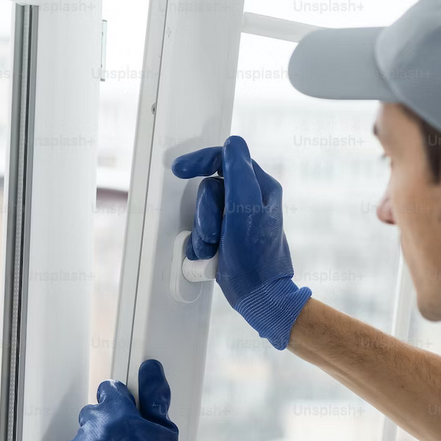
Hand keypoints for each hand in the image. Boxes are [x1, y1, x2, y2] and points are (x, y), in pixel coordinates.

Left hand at [52, 359, 183, 440]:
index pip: (108, 390)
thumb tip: (150, 370)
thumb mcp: (165, 435)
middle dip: (104, 426)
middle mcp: (97, 431)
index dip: (117, 402)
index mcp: (120, 416)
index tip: (122, 412)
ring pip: (79, 440)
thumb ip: (155, 398)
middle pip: (91, 414)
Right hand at [172, 135, 311, 349]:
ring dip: (203, 231)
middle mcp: (251, 201)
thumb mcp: (244, 207)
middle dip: (205, 212)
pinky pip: (204, 231)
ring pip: (204, 212)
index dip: (202, 160)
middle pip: (210, 189)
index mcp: (260, 188)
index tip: (180, 169)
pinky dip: (202, 244)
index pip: (227, 159)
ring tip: (214, 248)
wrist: (259, 296)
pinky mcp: (228, 238)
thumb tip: (232, 143)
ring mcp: (238, 221)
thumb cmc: (255, 257)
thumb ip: (238, 172)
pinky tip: (211, 255)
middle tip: (215, 232)